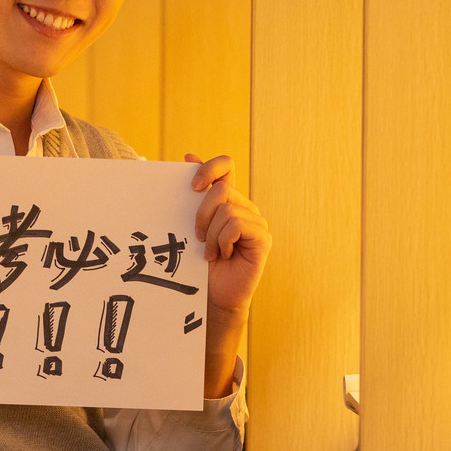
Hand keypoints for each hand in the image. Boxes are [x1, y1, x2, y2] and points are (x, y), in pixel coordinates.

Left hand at [187, 153, 270, 317]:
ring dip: (212, 235)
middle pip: (221, 190)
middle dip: (202, 215)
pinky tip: (224, 254)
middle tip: (197, 237)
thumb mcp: (191, 224)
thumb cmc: (200, 262)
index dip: (210, 168)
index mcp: (228, 199)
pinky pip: (238, 225)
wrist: (212, 295)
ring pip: (227, 210)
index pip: (226, 165)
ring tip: (211, 252)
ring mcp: (256, 221)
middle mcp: (244, 206)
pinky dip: (224, 241)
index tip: (193, 186)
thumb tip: (188, 156)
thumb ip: (194, 193)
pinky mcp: (263, 237)